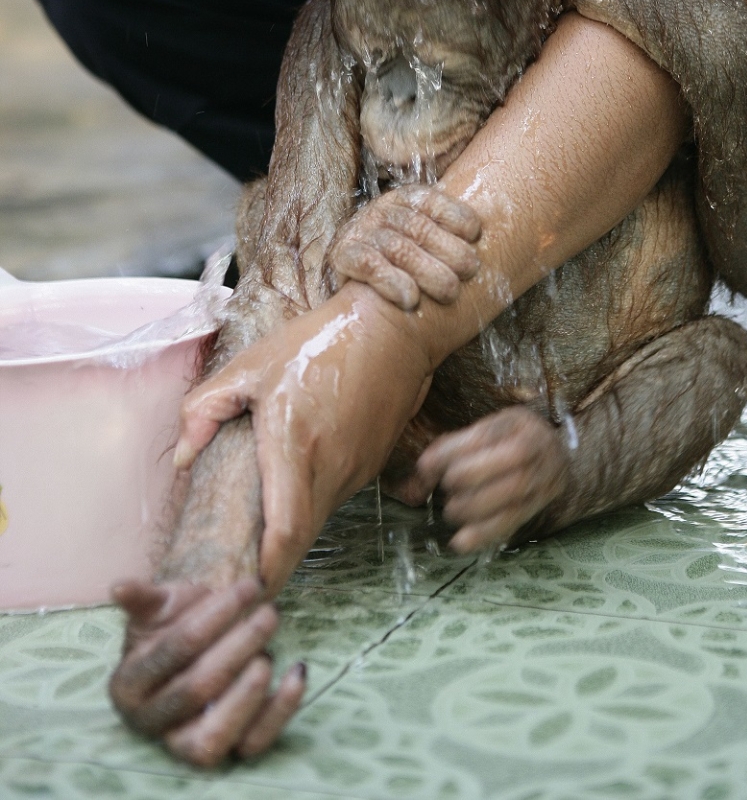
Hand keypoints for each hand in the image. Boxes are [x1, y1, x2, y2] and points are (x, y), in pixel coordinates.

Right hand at [109, 577, 304, 765]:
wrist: (191, 651)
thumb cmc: (174, 623)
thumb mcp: (158, 607)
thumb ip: (142, 598)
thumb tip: (119, 587)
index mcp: (127, 685)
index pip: (175, 648)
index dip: (215, 615)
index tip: (249, 586)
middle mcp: (150, 723)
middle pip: (197, 688)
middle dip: (239, 646)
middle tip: (269, 614)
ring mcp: (185, 744)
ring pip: (214, 737)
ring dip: (249, 693)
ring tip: (269, 653)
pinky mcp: (225, 751)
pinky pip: (253, 744)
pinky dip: (280, 712)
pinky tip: (296, 671)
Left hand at [173, 289, 434, 592]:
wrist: (392, 328)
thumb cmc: (319, 342)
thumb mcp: (249, 366)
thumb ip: (205, 410)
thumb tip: (182, 456)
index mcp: (295, 446)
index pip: (285, 533)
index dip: (266, 570)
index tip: (245, 590)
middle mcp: (331, 468)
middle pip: (301, 538)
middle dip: (273, 564)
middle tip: (240, 576)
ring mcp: (357, 469)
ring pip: (320, 518)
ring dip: (292, 533)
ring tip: (261, 538)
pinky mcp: (371, 463)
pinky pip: (337, 495)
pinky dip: (312, 505)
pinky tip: (295, 492)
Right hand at [325, 186, 481, 308]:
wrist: (351, 276)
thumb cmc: (401, 258)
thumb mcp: (422, 236)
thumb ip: (447, 233)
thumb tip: (489, 240)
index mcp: (404, 199)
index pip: (431, 200)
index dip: (455, 214)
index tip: (475, 234)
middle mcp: (382, 211)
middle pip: (419, 227)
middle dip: (449, 250)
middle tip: (470, 271)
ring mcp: (361, 232)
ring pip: (398, 248)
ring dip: (427, 271)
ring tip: (450, 292)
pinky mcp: (343, 256)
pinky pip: (368, 265)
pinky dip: (392, 282)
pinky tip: (410, 299)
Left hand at [398, 406, 570, 551]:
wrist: (558, 457)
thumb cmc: (509, 440)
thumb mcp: (483, 431)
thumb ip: (449, 450)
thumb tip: (415, 481)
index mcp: (517, 423)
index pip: (485, 436)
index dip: (451, 452)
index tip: (425, 465)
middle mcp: (537, 448)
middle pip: (506, 466)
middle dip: (468, 479)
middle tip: (446, 488)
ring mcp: (544, 479)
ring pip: (513, 497)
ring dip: (474, 509)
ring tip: (451, 512)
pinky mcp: (538, 506)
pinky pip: (513, 522)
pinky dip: (484, 534)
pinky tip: (460, 542)